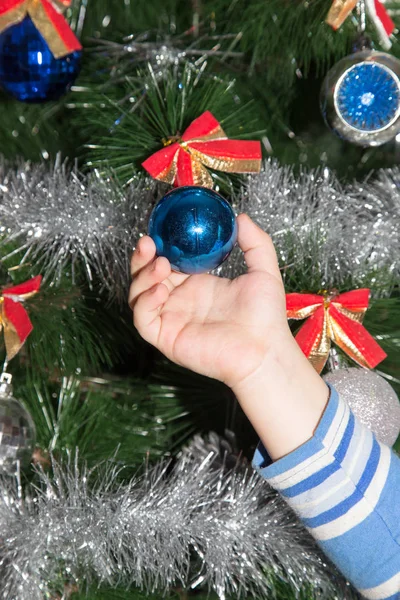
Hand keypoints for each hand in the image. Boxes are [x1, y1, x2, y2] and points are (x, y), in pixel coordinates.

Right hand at [129, 214, 291, 389]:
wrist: (264, 350)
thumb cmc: (266, 317)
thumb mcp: (263, 270)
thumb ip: (255, 242)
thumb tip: (240, 217)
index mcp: (197, 285)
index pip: (167, 261)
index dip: (159, 247)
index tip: (159, 231)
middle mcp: (180, 301)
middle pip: (146, 276)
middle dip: (142, 258)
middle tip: (147, 242)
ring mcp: (171, 319)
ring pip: (139, 295)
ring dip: (142, 277)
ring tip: (161, 265)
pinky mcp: (166, 338)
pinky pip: (143, 319)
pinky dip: (144, 302)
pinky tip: (160, 291)